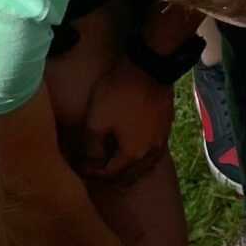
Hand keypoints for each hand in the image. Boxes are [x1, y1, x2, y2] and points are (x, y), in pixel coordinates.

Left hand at [63, 60, 175, 183]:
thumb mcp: (95, 122)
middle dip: (109, 175)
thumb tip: (93, 162)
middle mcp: (151, 154)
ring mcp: (161, 141)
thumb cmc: (118, 96)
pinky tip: (129, 146)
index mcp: (133, 155)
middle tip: (93, 167)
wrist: (149, 69)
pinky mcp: (166, 128)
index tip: (79, 164)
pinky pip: (150, 152)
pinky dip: (138, 156)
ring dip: (126, 167)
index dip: (91, 173)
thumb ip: (91, 148)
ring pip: (142, 165)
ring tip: (110, 159)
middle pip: (129, 175)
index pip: (110, 175)